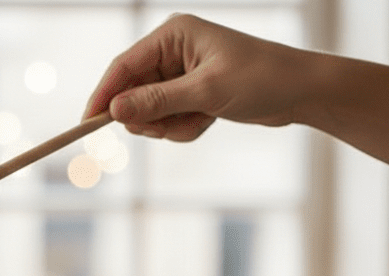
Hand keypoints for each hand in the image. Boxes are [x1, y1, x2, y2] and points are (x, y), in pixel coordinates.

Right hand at [83, 14, 313, 141]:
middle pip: (132, 93)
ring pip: (149, 112)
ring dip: (170, 125)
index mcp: (173, 35)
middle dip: (149, 117)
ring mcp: (180, 73)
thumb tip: (115, 111)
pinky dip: (183, 128)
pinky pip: (168, 120)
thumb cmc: (262, 80)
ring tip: (201, 121)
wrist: (301, 92)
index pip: (124, 66)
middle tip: (168, 127)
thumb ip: (157, 101)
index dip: (103, 96)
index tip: (87, 125)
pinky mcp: (190, 93)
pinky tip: (208, 122)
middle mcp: (172, 50)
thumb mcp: (206, 92)